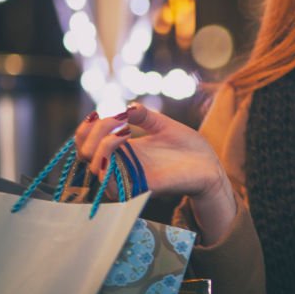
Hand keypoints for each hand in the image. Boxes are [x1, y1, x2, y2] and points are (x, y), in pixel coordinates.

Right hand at [73, 103, 236, 242]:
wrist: (210, 164)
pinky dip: (110, 154)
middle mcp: (122, 165)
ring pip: (94, 167)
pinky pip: (110, 180)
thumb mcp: (163, 125)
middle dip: (90, 132)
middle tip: (114, 118)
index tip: (99, 113)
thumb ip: (143, 115)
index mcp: (124, 151)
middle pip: (84, 154)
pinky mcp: (140, 186)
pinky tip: (125, 135)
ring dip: (101, 142)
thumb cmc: (188, 147)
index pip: (87, 145)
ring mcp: (129, 177)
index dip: (85, 129)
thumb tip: (125, 107)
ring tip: (123, 127)